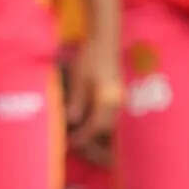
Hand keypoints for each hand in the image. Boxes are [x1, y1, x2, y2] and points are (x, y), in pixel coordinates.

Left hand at [65, 35, 122, 165]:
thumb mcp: (79, 78)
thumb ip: (77, 100)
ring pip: (109, 129)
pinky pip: (109, 122)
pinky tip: (86, 131)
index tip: (69, 143)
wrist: (104, 42)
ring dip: (96, 138)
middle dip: (92, 144)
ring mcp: (119, 103)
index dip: (82, 137)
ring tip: (79, 142)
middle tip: (73, 146)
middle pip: (107, 133)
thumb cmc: (90, 57)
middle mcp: (118, 104)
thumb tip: (72, 121)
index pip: (97, 126)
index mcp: (110, 98)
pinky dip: (98, 130)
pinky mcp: (116, 101)